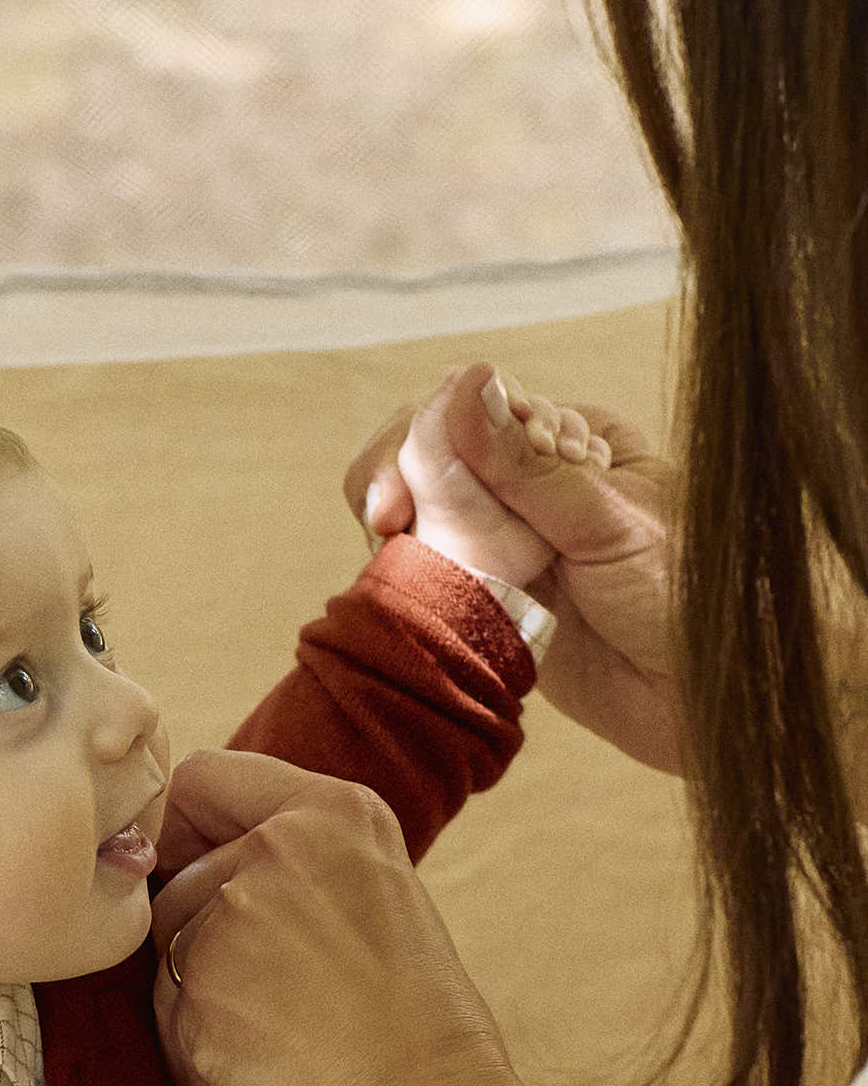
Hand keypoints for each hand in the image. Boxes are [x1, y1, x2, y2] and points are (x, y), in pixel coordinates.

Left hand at [152, 748, 518, 1085]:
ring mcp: (232, 916)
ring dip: (200, 1019)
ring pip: (167, 957)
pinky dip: (199, 1070)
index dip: (180, 829)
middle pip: (177, 885)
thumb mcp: (374, 895)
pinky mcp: (200, 989)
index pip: (205, 779)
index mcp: (332, 812)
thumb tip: (204, 866)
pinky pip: (169, 1024)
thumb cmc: (416, 1027)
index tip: (189, 874)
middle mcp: (276, 848)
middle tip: (268, 1013)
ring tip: (271, 1063)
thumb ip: (296, 867)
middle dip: (200, 953)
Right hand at [348, 361, 681, 774]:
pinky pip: (425, 574)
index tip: (400, 488)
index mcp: (569, 440)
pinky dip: (407, 579)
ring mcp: (500, 542)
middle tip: (386, 523)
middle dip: (397, 480)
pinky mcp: (484, 599)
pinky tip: (412, 595)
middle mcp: (527, 483)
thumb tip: (464, 385)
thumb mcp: (608, 520)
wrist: (699, 701)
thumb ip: (525, 465)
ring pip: (417, 514)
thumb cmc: (685, 600)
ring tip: (410, 565)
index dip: (421, 435)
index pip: (470, 408)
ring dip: (401, 534)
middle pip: (427, 454)